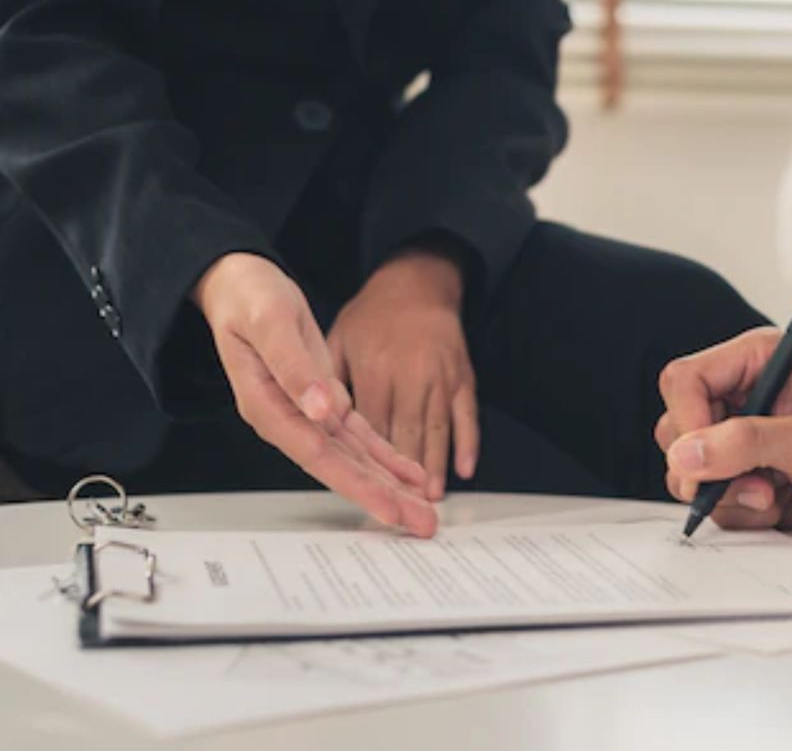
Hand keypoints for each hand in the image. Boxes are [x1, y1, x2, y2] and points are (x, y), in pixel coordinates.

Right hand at [193, 253, 435, 535]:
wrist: (239, 284)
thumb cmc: (249, 299)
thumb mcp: (269, 323)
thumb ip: (294, 369)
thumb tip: (321, 409)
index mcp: (269, 407)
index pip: (319, 457)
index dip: (358, 484)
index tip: (390, 508)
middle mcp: (289, 420)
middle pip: (341, 469)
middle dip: (384, 497)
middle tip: (422, 523)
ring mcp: (307, 415)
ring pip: (354, 458)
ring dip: (390, 484)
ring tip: (423, 511)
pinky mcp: (323, 402)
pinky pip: (358, 438)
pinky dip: (385, 456)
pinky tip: (409, 475)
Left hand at [328, 247, 476, 500]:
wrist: (418, 281)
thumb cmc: (372, 313)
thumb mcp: (338, 337)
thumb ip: (326, 378)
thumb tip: (325, 418)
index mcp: (376, 368)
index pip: (369, 427)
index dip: (367, 463)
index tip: (367, 491)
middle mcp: (411, 375)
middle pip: (405, 436)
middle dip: (403, 479)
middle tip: (404, 511)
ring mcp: (440, 377)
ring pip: (436, 430)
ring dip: (433, 468)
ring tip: (428, 500)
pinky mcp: (461, 376)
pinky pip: (466, 415)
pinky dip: (466, 443)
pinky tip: (462, 469)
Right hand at [655, 328, 791, 529]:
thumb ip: (747, 443)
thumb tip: (684, 454)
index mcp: (754, 361)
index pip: (683, 381)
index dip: (687, 421)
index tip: (706, 460)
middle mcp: (737, 394)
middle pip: (675, 429)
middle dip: (710, 468)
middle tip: (760, 488)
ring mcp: (734, 435)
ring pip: (686, 469)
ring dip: (727, 494)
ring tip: (775, 495)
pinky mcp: (739, 470)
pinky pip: (711, 496)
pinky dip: (740, 510)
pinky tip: (779, 501)